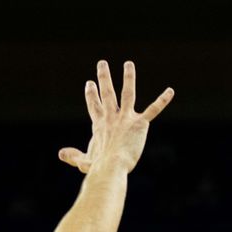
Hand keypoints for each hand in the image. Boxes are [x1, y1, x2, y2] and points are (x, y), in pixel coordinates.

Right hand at [58, 60, 173, 174]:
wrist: (110, 167)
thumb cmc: (97, 167)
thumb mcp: (82, 161)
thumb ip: (73, 156)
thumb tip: (60, 153)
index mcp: (99, 125)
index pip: (94, 106)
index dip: (91, 95)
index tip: (89, 83)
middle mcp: (111, 117)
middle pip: (107, 93)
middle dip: (104, 78)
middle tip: (102, 63)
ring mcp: (126, 119)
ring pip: (127, 93)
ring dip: (128, 77)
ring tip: (128, 64)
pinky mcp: (140, 124)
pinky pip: (153, 110)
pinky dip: (163, 100)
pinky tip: (170, 91)